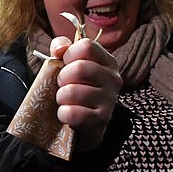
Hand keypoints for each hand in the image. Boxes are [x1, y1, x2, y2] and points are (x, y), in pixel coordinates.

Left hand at [52, 36, 121, 150]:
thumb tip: (58, 49)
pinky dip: (63, 113)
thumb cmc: (75, 88)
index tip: (65, 65)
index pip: (86, 46)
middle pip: (79, 68)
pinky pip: (72, 113)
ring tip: (65, 100)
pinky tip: (67, 114)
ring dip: (61, 97)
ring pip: (72, 91)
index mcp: (107, 61)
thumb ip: (62, 47)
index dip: (68, 55)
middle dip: (62, 78)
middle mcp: (113, 79)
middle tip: (63, 85)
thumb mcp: (68, 64)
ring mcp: (110, 100)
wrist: (83, 124)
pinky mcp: (101, 120)